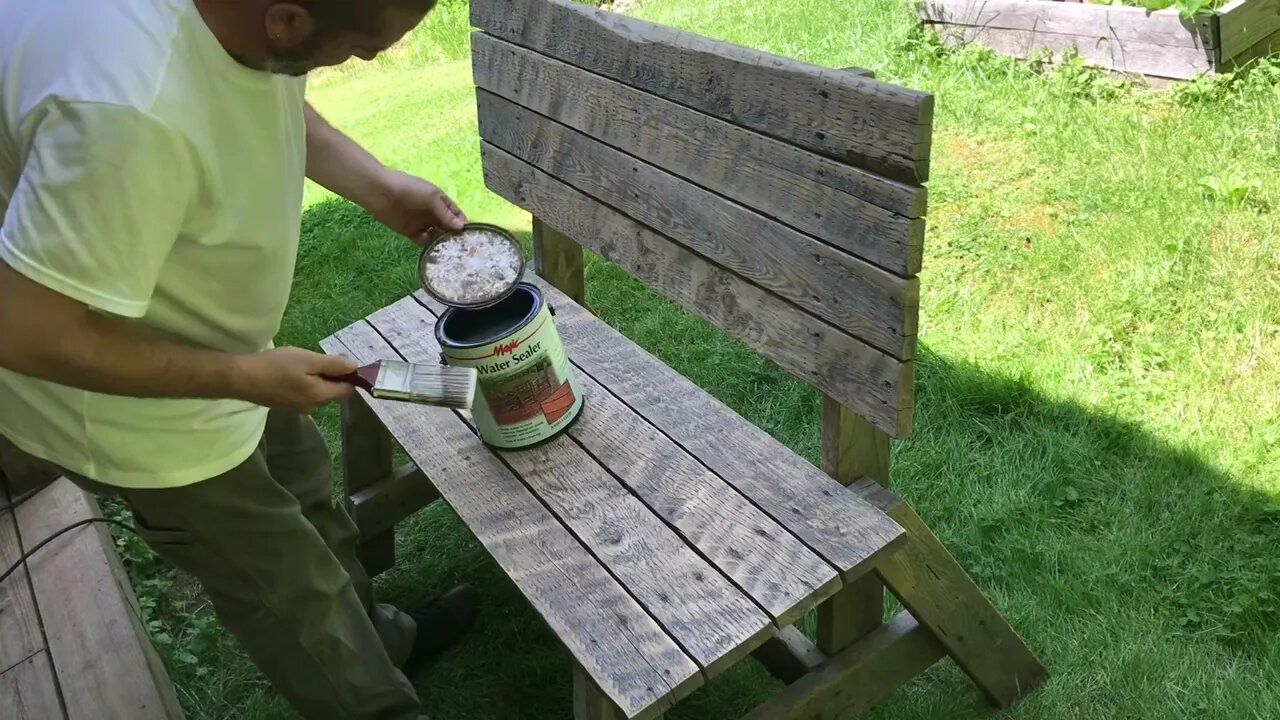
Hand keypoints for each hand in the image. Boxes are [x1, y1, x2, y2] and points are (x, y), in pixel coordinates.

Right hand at [235, 347, 357, 413]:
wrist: (242, 378)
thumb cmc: (277, 366)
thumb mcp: (308, 360)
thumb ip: (334, 365)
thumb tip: (355, 367)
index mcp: (321, 396)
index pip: (347, 389)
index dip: (348, 374)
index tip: (338, 359)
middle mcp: (313, 407)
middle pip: (332, 391)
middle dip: (330, 375)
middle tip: (314, 358)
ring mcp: (298, 408)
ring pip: (317, 391)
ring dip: (315, 378)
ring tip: (300, 364)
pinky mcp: (286, 405)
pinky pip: (304, 393)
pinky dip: (303, 382)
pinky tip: (289, 372)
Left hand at [369, 169, 467, 244]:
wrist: (380, 192)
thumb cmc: (408, 188)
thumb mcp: (431, 197)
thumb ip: (445, 213)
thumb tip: (461, 227)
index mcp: (440, 201)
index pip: (456, 214)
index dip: (463, 224)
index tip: (472, 236)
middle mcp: (433, 213)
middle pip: (448, 227)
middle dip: (455, 236)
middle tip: (465, 250)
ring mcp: (422, 223)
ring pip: (437, 235)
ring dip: (443, 243)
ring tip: (452, 254)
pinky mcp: (411, 232)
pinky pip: (424, 241)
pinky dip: (429, 247)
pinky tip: (435, 253)